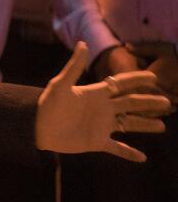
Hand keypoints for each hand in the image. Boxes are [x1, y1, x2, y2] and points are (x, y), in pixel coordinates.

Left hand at [35, 43, 171, 161]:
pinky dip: (129, 153)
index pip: (121, 85)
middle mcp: (102, 109)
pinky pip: (116, 148)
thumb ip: (74, 66)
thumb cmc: (47, 104)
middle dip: (148, 102)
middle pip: (131, 104)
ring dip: (145, 125)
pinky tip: (143, 158)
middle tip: (167, 102)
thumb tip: (83, 44)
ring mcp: (101, 126)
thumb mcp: (60, 84)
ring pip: (129, 125)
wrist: (36, 127)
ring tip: (161, 126)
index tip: (153, 76)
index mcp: (96, 93)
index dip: (136, 80)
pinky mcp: (96, 142)